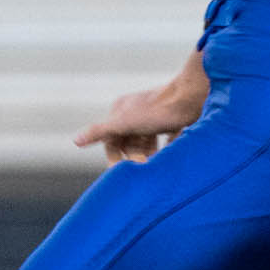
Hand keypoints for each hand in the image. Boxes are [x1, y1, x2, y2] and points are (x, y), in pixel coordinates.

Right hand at [73, 64, 209, 164]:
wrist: (194, 96)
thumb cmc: (158, 111)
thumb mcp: (124, 123)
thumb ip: (100, 132)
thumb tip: (76, 140)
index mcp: (121, 110)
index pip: (111, 140)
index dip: (115, 158)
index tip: (123, 172)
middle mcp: (137, 111)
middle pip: (129, 142)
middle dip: (134, 157)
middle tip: (144, 169)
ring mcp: (156, 115)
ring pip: (147, 142)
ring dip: (149, 156)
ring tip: (155, 167)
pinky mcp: (174, 119)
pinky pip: (167, 138)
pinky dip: (166, 151)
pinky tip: (171, 160)